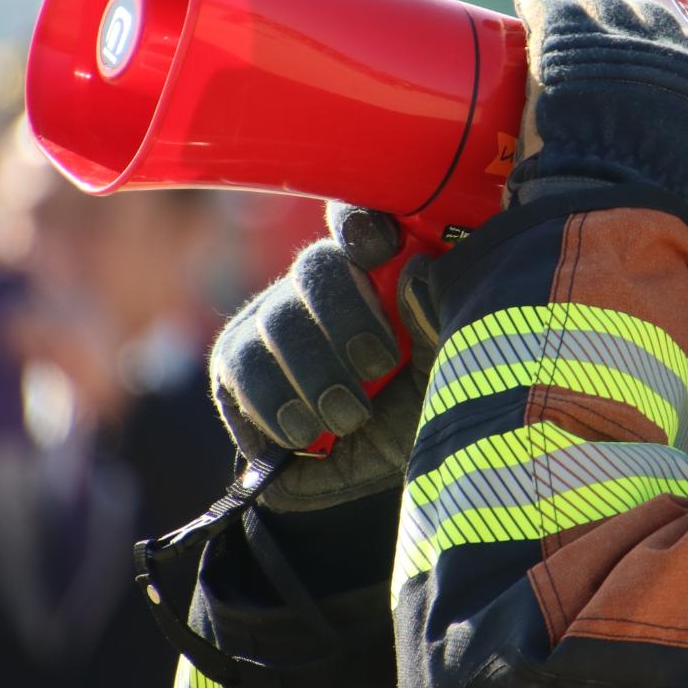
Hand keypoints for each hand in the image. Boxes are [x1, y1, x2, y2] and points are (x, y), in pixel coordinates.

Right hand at [209, 203, 437, 512]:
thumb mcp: (451, 368)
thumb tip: (415, 274)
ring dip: (308, 377)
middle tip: (378, 371)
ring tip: (344, 420)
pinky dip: (265, 411)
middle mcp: (322, 283)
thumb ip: (436, 323)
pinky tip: (294, 439)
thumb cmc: (430, 400)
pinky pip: (236, 374)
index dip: (362, 223)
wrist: (390, 466)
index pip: (363, 220)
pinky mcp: (237, 368)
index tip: (383, 246)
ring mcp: (273, 321)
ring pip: (273, 323)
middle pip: (314, 271)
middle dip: (346, 322)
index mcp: (381, 266)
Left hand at [509, 0, 687, 227]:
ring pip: (596, 3)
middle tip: (588, 40)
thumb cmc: (653, 205)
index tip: (629, 56)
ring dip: (577, 9)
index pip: (677, 41)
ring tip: (558, 18)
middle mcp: (670, 44)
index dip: (649, 46)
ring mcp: (620, 34)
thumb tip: (677, 141)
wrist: (617, 203)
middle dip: (614, 23)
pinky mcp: (570, 31)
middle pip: (638, 14)